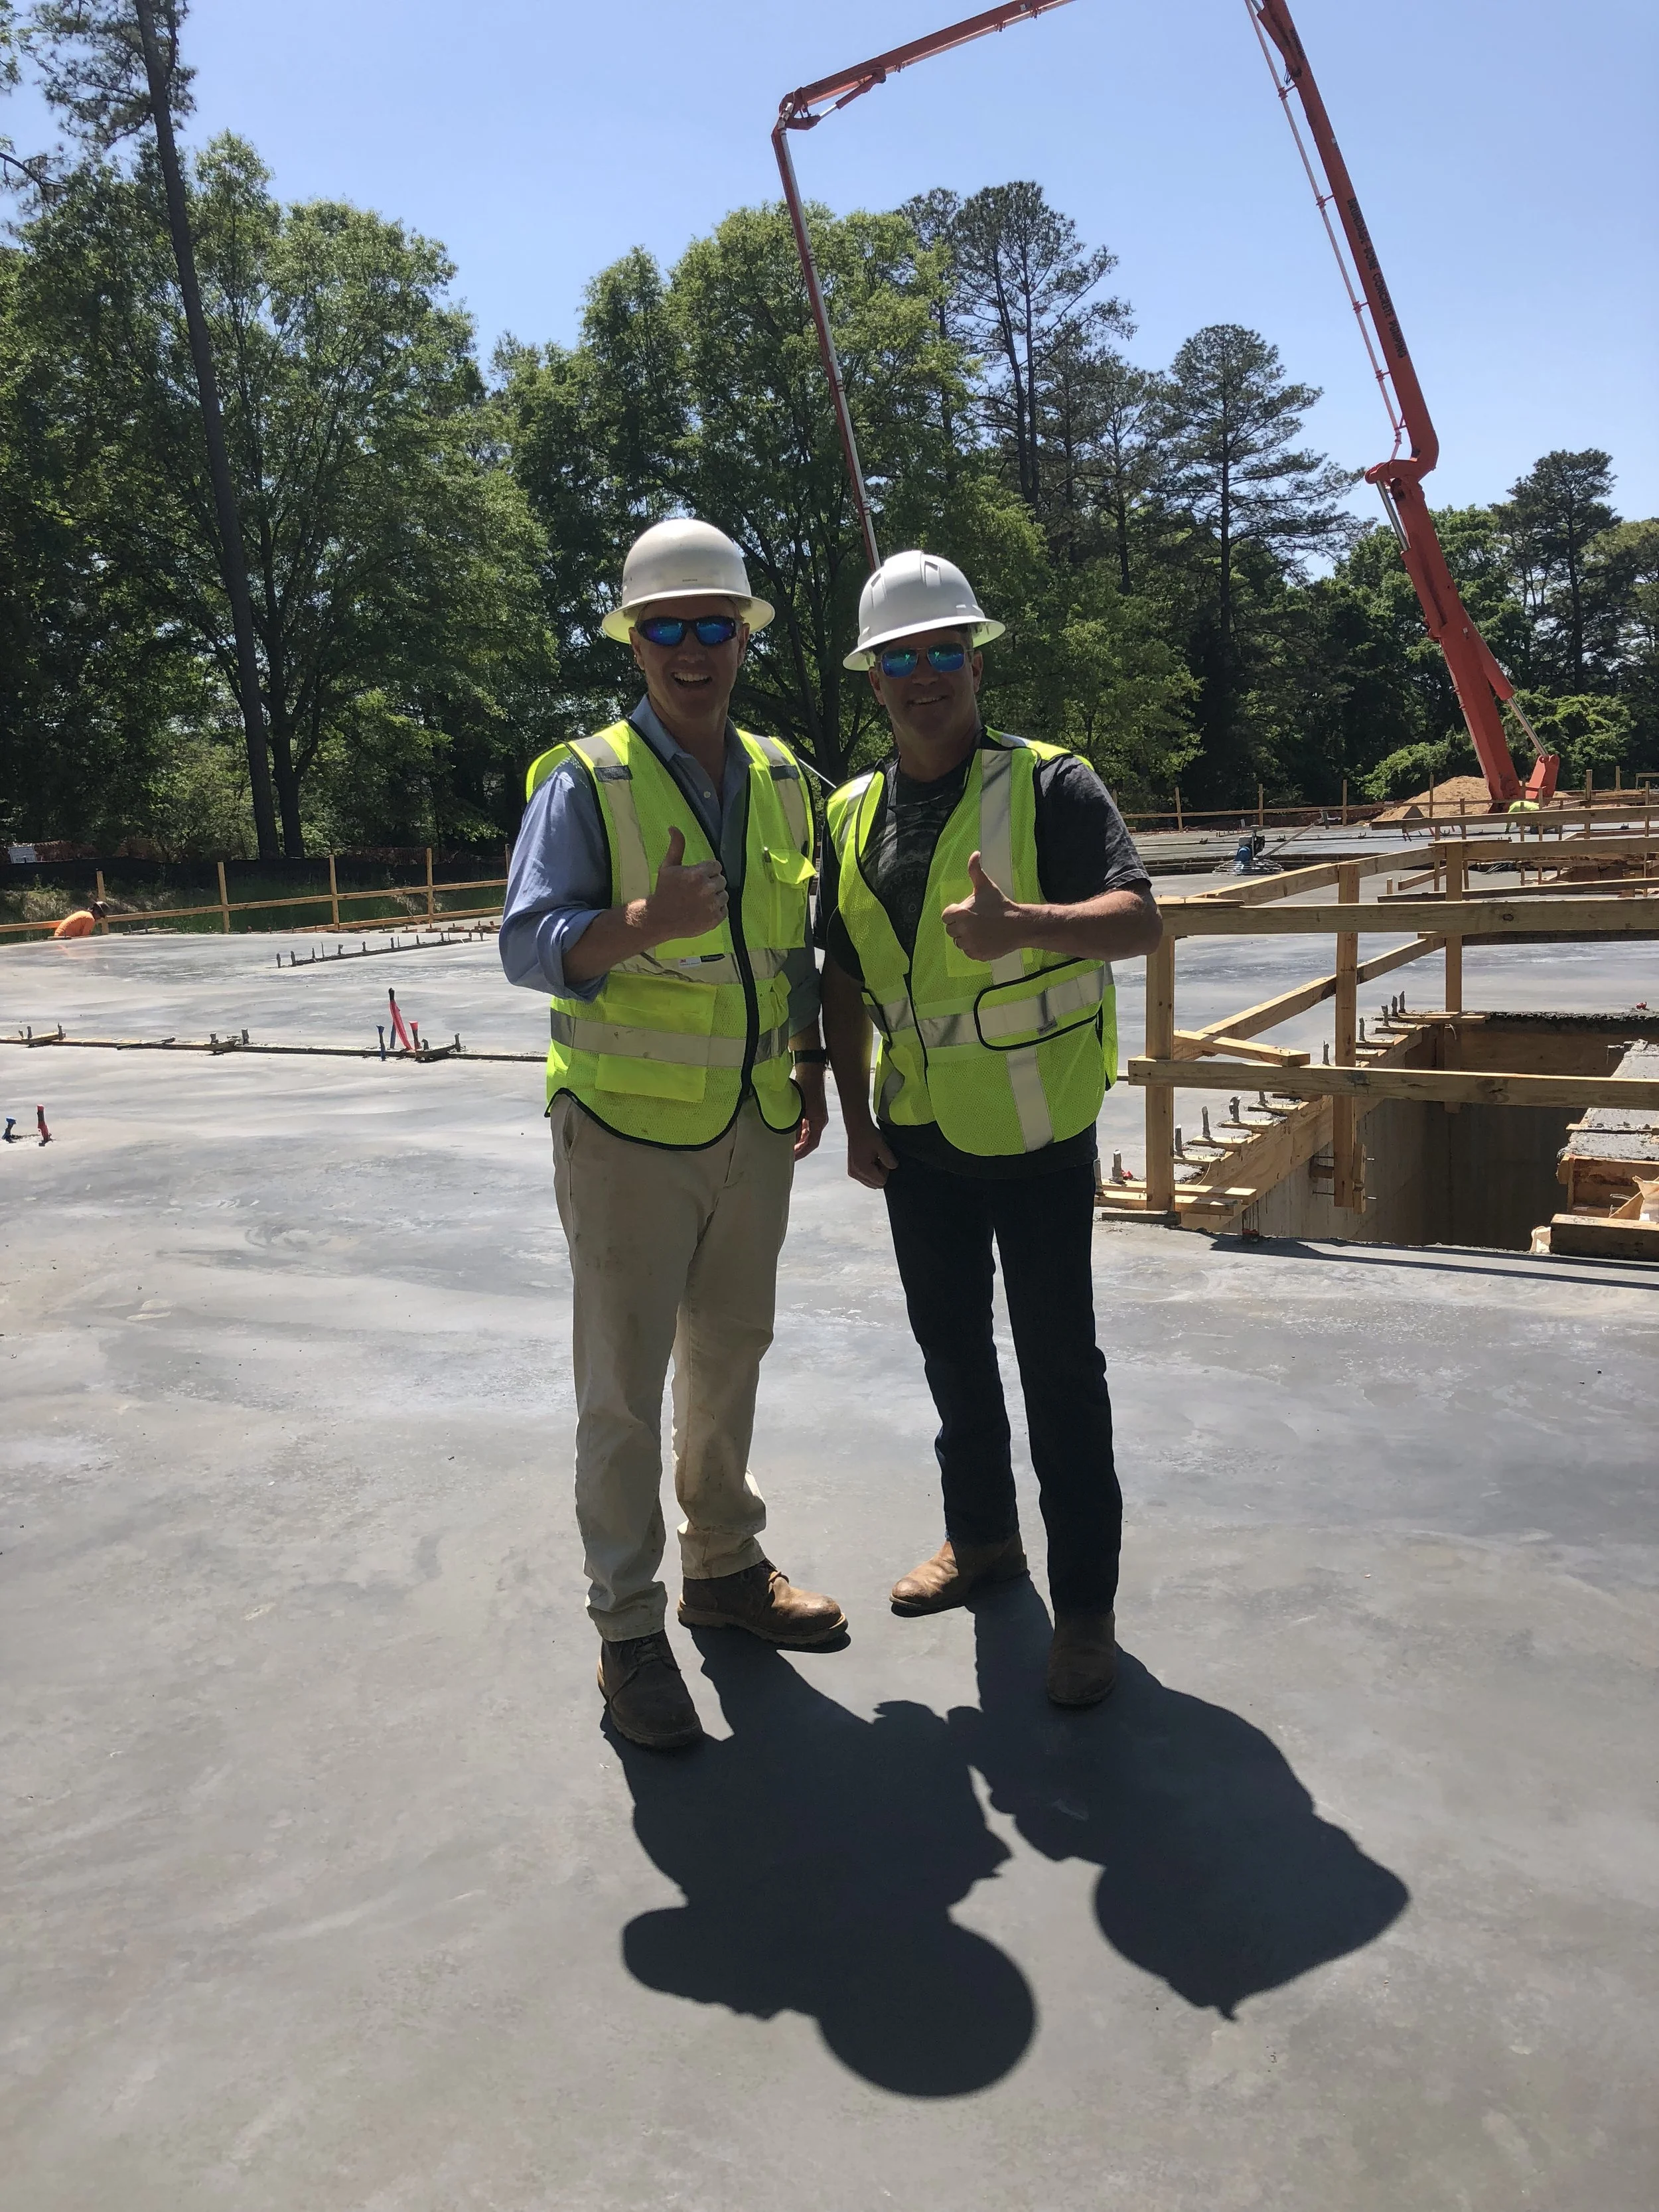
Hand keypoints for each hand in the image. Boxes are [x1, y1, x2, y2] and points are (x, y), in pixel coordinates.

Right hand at [645, 825, 726, 941]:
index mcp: (697, 874)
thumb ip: (676, 846)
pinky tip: (702, 911)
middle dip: (711, 883)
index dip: (707, 871)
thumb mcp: (668, 866)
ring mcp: (712, 905)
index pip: (716, 866)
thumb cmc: (664, 891)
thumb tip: (673, 827)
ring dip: (715, 897)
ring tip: (699, 901)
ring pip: (724, 895)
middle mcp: (707, 889)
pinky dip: (716, 911)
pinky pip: (724, 910)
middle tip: (697, 891)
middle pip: (722, 880)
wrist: (659, 919)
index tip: (697, 878)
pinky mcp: (714, 919)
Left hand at [790, 1064, 827, 1159]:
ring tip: (788, 1145)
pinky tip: (790, 1132)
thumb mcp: (798, 1111)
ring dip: (799, 1139)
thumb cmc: (806, 1089)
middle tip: (789, 1155)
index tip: (793, 1159)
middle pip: (810, 1139)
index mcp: (819, 1122)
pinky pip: (806, 1124)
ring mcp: (816, 1114)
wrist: (810, 1071)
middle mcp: (820, 1120)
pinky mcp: (811, 1108)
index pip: (812, 1143)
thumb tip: (789, 1142)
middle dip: (800, 1148)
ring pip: (807, 1132)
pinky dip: (798, 1130)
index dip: (802, 1152)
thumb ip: (794, 1127)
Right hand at [845, 1115, 898, 1189]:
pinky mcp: (851, 1171)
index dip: (886, 1171)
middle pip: (876, 1185)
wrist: (857, 1128)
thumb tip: (893, 1168)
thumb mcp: (882, 1146)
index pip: (881, 1182)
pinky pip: (865, 1179)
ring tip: (873, 1159)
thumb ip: (889, 1160)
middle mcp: (855, 1174)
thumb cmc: (869, 1135)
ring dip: (875, 1173)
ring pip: (870, 1183)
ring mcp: (852, 1173)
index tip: (883, 1159)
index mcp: (863, 1169)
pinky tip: (868, 1160)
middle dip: (880, 1174)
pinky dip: (869, 1172)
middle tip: (879, 1159)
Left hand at [941, 850, 1023, 962]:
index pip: (946, 916)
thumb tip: (975, 854)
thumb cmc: (1000, 904)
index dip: (955, 914)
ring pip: (958, 942)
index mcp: (960, 912)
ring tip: (980, 931)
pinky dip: (974, 948)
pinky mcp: (976, 954)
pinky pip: (968, 952)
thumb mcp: (986, 886)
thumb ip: (975, 870)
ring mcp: (969, 943)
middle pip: (951, 930)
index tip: (968, 913)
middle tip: (976, 922)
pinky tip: (985, 939)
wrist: (1018, 925)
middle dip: (960, 926)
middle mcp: (962, 929)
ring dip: (966, 937)